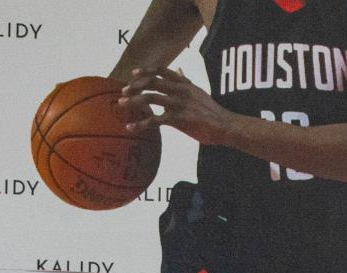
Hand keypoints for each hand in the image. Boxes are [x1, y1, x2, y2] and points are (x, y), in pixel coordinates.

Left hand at [118, 68, 232, 144]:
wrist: (224, 125)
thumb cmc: (211, 111)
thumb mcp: (198, 91)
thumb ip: (185, 81)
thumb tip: (178, 70)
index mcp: (184, 83)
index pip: (161, 71)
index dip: (146, 71)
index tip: (133, 73)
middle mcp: (180, 90)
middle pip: (152, 82)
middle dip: (135, 86)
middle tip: (123, 91)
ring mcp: (178, 104)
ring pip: (150, 97)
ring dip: (133, 101)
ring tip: (122, 104)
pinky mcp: (178, 119)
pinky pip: (154, 120)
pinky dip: (140, 124)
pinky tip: (130, 127)